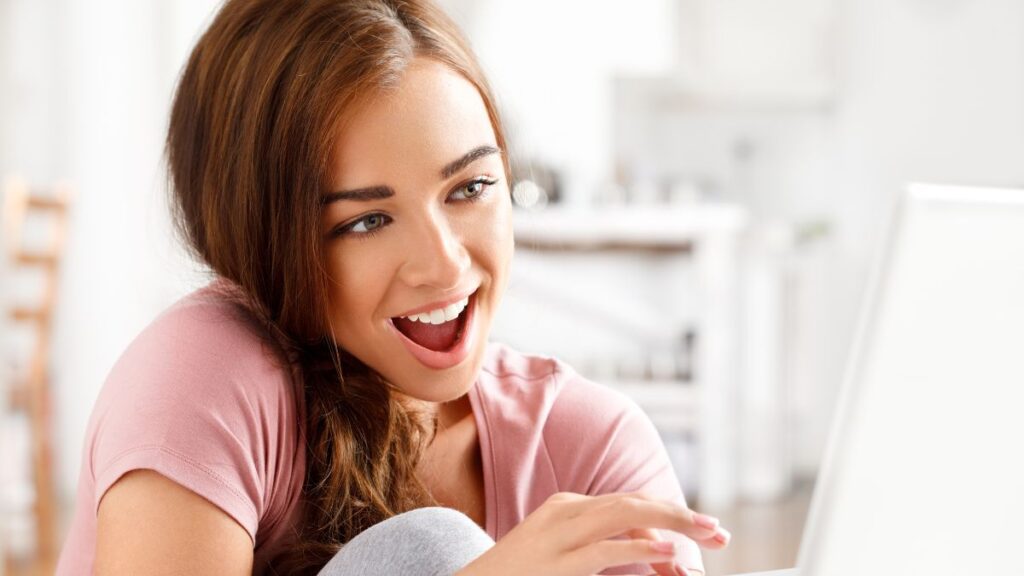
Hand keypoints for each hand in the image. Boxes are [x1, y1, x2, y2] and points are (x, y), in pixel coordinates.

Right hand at [455, 491, 729, 575]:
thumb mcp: (562, 555)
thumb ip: (602, 545)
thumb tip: (655, 548)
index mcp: (567, 507)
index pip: (628, 504)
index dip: (669, 518)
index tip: (701, 536)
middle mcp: (565, 512)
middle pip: (633, 503)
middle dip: (680, 514)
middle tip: (719, 531)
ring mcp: (558, 534)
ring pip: (625, 515)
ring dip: (673, 524)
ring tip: (707, 535)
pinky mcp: (556, 562)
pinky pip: (605, 550)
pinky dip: (640, 550)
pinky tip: (669, 557)